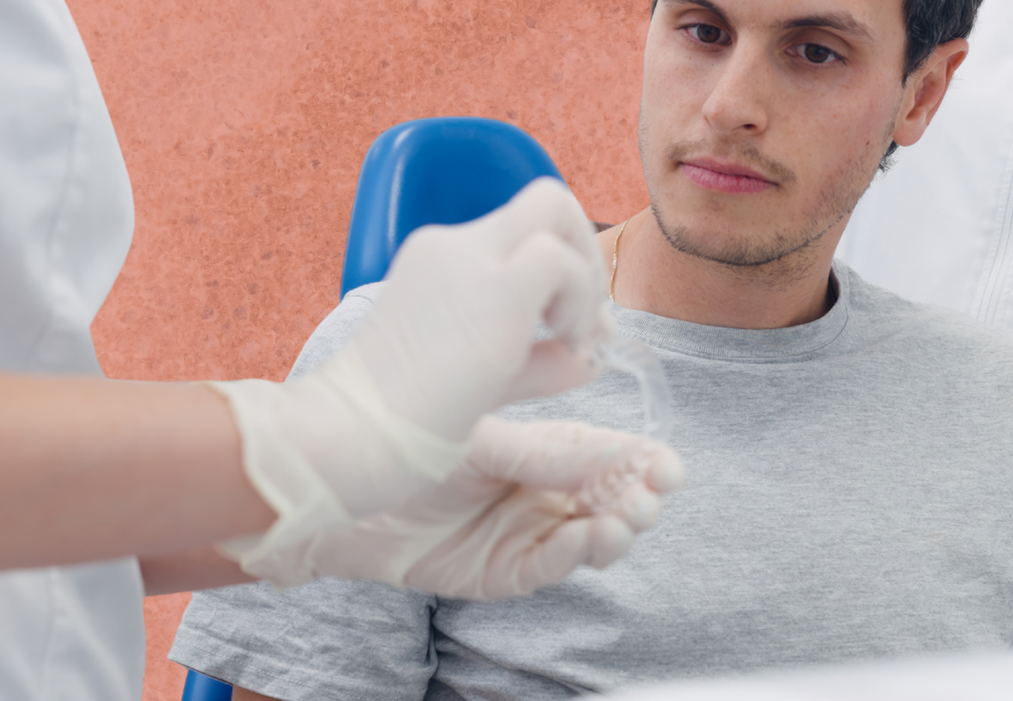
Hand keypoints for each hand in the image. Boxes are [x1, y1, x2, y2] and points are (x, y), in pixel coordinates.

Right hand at [210, 179, 621, 579]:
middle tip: (579, 319)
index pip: (519, 229)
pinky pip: (560, 260)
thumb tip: (596, 351)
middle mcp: (453, 246)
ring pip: (558, 212)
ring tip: (570, 340)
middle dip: (583, 249)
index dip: (560, 260)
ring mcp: (468, 259)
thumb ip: (539, 359)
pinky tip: (564, 345)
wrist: (350, 434)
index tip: (564, 323)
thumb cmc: (401, 422)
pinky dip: (581, 298)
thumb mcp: (482, 378)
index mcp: (440, 261)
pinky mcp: (493, 289)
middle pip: (546, 199)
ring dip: (585, 279)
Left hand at [283, 418, 685, 597]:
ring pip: (584, 540)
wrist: (343, 490)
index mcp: (540, 451)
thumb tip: (618, 449)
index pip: (603, 456)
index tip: (669, 466)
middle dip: (634, 499)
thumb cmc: (408, 446)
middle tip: (651, 496)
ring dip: (611, 531)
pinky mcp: (499, 573)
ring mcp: (521, 535)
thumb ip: (546, 449)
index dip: (639, 461)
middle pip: (604, 502)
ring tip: (625, 520)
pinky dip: (570, 555)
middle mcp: (538, 494)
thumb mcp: (485, 438)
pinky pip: (546, 567)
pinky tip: (586, 538)